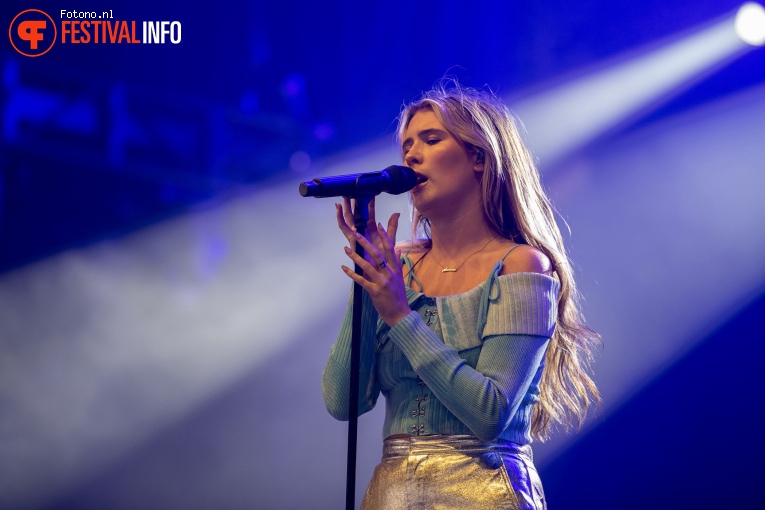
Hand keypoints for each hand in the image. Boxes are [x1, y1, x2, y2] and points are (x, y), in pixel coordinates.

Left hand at [336, 199, 409, 326]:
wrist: (400, 314)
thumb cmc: (398, 296)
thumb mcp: (400, 278)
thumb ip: (398, 263)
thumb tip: (398, 250)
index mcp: (395, 269)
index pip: (390, 249)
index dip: (384, 236)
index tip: (379, 225)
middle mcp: (390, 273)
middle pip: (377, 254)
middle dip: (365, 243)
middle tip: (356, 233)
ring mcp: (382, 282)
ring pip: (367, 266)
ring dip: (355, 257)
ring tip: (346, 249)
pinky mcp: (375, 291)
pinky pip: (361, 280)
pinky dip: (352, 274)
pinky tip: (344, 268)